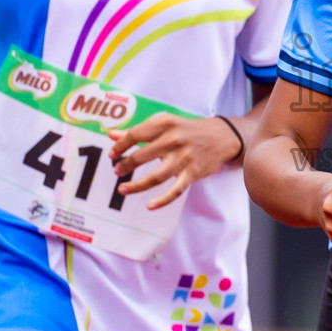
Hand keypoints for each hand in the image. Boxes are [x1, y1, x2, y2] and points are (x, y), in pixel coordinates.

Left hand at [109, 115, 240, 209]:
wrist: (221, 136)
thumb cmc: (187, 130)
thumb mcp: (165, 124)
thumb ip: (138, 131)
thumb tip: (110, 134)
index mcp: (165, 124)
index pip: (135, 135)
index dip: (120, 146)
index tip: (112, 154)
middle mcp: (174, 140)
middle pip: (142, 156)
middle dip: (126, 165)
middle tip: (117, 171)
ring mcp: (184, 158)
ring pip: (156, 177)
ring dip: (137, 185)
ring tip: (123, 189)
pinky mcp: (193, 173)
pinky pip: (175, 190)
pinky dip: (162, 200)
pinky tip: (150, 206)